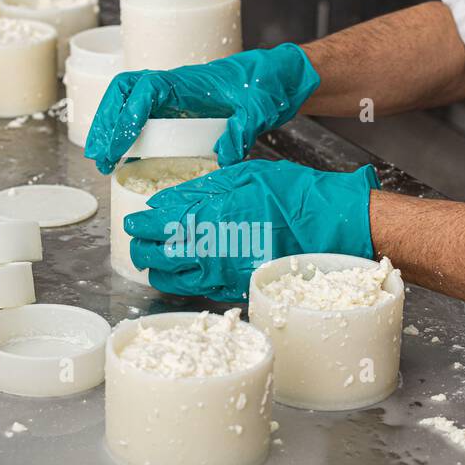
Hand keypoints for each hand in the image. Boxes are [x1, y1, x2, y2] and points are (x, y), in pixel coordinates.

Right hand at [83, 43, 320, 173]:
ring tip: (101, 160)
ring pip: (127, 103)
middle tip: (97, 156)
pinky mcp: (175, 108)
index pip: (144, 91)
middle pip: (123, 93)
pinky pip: (142, 116)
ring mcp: (171, 95)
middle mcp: (172, 85)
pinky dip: (128, 134)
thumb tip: (224, 157)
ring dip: (110, 128)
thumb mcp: (259, 109)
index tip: (118, 146)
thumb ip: (242, 131)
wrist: (275, 78)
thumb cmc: (266, 85)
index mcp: (187, 80)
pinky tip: (124, 159)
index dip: (127, 116)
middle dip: (106, 123)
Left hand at [123, 159, 378, 300]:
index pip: (158, 223)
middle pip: (157, 254)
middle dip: (142, 247)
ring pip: (172, 278)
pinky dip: (181, 282)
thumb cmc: (293, 195)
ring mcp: (223, 272)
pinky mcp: (235, 287)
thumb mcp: (245, 174)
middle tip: (138, 240)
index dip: (140, 224)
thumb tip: (170, 199)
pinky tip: (181, 273)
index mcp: (211, 214)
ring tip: (153, 258)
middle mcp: (211, 247)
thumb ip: (204, 187)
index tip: (133, 221)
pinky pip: (196, 289)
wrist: (330, 227)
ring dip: (157, 268)